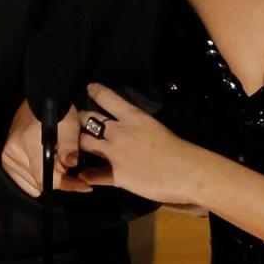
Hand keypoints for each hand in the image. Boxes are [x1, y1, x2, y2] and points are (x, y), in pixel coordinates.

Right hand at [1, 101, 92, 196]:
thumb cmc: (58, 112)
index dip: (66, 184)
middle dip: (57, 177)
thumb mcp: (69, 128)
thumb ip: (69, 147)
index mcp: (27, 146)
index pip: (45, 178)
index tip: (83, 185)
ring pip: (32, 184)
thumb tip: (71, 163)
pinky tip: (45, 163)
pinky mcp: (6, 158)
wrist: (43, 98)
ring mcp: (7, 156)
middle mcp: (12, 154)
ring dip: (46, 177)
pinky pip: (23, 179)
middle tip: (67, 163)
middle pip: (39, 183)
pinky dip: (36, 175)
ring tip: (56, 160)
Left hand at [78, 83, 202, 205]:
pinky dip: (89, 174)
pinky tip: (86, 175)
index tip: (89, 88)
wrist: (186, 171)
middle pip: (89, 119)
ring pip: (84, 143)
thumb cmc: (178, 148)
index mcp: (133, 117)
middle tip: (78, 123)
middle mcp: (119, 132)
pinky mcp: (116, 175)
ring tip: (77, 148)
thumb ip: (138, 126)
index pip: (107, 98)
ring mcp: (115, 153)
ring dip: (80, 144)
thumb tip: (130, 128)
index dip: (95, 92)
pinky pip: (94, 174)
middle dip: (80, 120)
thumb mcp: (154, 127)